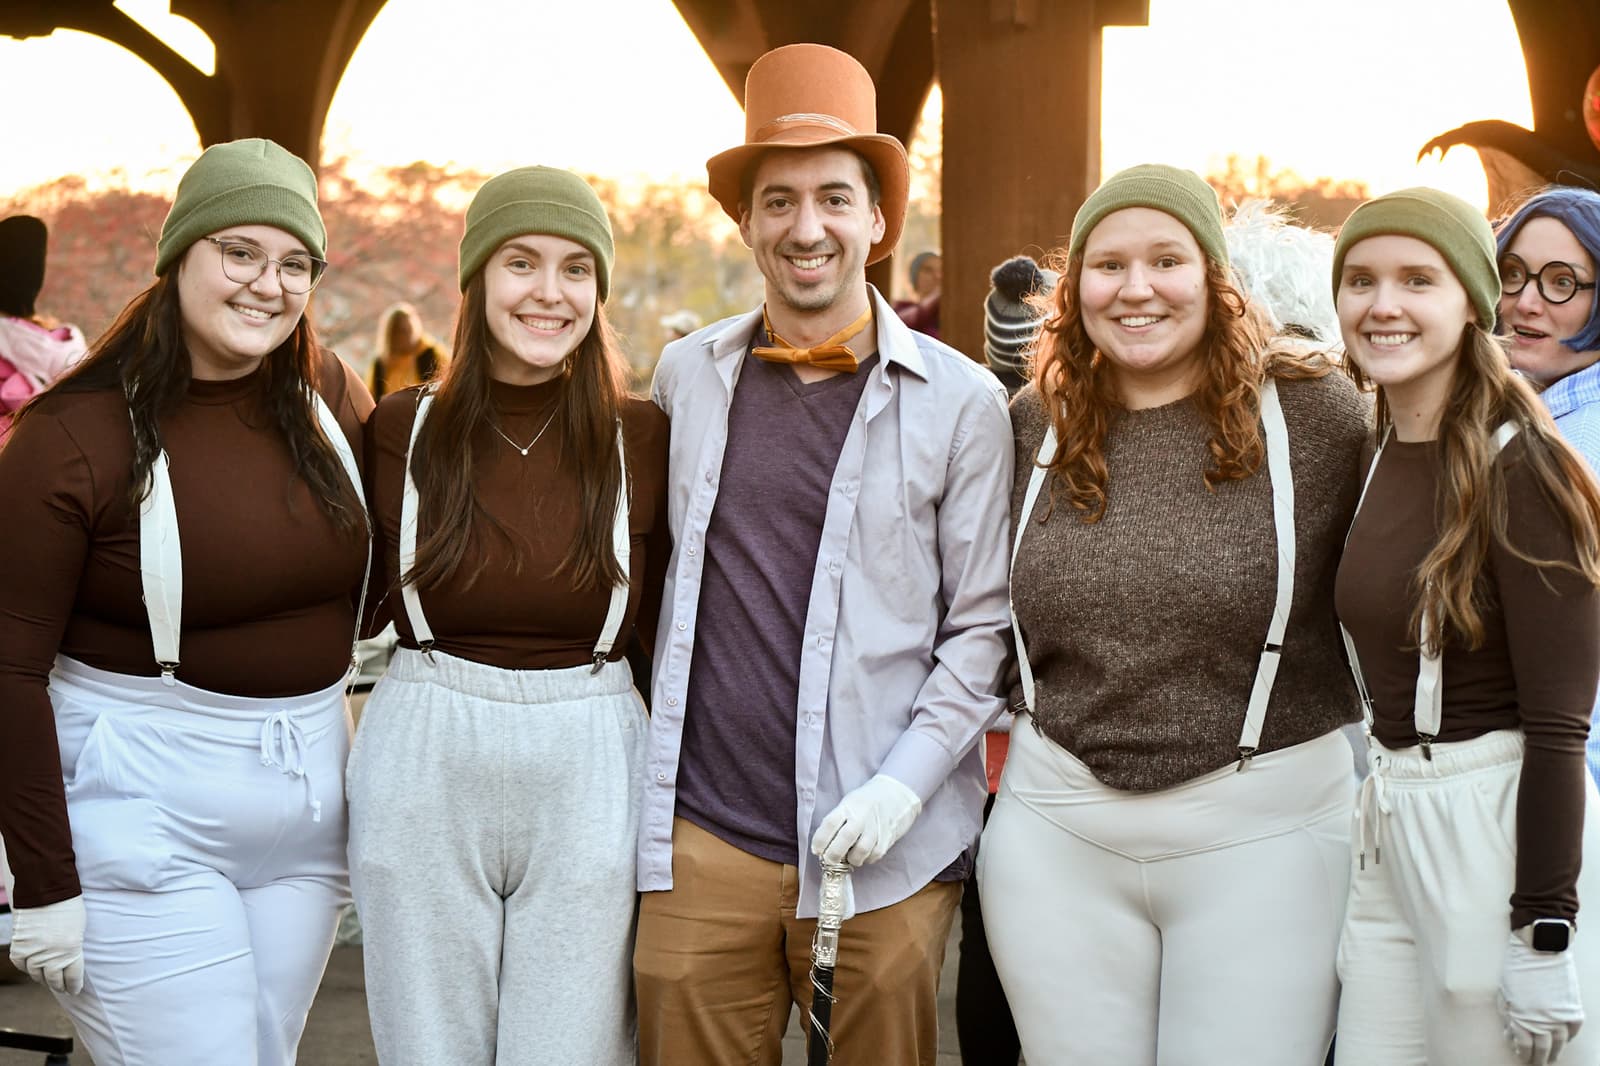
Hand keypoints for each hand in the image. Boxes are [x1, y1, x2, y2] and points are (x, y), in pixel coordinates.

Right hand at [9, 896, 85, 994]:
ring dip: (42, 978)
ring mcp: (33, 952)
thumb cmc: (69, 906)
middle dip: (59, 985)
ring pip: (36, 974)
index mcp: (72, 950)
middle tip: (62, 988)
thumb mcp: (79, 929)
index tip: (74, 990)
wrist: (45, 890)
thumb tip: (69, 961)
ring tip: (47, 980)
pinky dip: (26, 967)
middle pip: (54, 979)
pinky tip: (31, 968)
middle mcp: (52, 955)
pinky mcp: (19, 946)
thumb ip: (73, 947)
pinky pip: (21, 964)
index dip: (73, 985)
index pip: (73, 977)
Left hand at [810, 774, 921, 866]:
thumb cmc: (866, 801)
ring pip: (861, 851)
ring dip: (852, 859)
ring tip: (849, 858)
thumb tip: (823, 845)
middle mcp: (862, 816)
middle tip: (829, 860)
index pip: (830, 823)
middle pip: (845, 839)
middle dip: (833, 854)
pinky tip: (864, 855)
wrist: (896, 795)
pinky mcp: (888, 837)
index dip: (820, 840)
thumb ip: (837, 821)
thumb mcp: (849, 803)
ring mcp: (876, 827)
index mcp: (848, 806)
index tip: (816, 850)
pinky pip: (874, 855)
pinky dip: (867, 859)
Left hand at [1500, 932, 1582, 1063]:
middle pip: (1543, 1048)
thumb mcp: (1505, 992)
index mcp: (1523, 1015)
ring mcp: (1560, 1014)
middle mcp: (1543, 1019)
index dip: (1521, 1051)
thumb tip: (1512, 1031)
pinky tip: (1564, 1040)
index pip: (1524, 1044)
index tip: (1519, 1054)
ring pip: (1560, 1042)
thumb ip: (1510, 1014)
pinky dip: (1569, 1036)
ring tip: (1551, 1058)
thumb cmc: (1517, 967)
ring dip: (1555, 1052)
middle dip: (1538, 1058)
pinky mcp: (1572, 1007)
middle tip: (1536, 1063)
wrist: (1540, 947)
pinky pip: (1573, 1029)